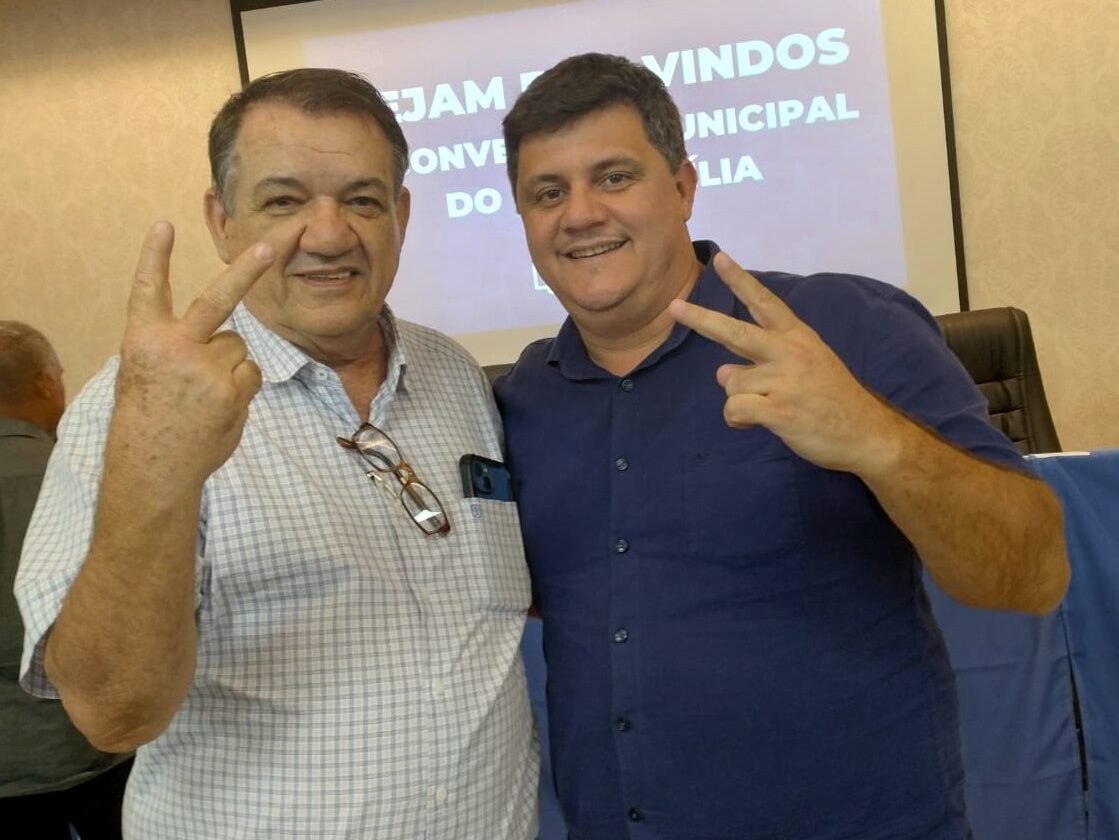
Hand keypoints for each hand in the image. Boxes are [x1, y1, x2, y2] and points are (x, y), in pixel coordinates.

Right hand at [109, 221, 296, 486]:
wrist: (155, 467)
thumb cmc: (150, 417)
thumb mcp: (144, 373)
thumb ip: (173, 345)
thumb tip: (221, 333)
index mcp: (143, 340)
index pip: (149, 290)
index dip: (156, 257)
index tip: (164, 225)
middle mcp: (175, 347)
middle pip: (218, 298)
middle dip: (249, 269)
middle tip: (274, 244)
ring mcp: (207, 369)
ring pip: (237, 346)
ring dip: (229, 365)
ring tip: (203, 394)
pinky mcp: (232, 390)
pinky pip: (251, 372)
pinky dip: (241, 386)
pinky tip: (219, 406)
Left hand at [667, 251, 901, 473]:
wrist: (866, 432)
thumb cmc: (833, 400)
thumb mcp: (804, 369)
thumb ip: (761, 364)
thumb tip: (722, 371)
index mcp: (797, 337)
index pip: (764, 303)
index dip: (740, 281)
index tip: (720, 259)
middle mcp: (789, 352)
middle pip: (735, 332)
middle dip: (701, 318)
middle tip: (674, 307)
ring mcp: (784, 380)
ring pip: (731, 382)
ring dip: (740, 400)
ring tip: (767, 409)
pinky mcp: (779, 409)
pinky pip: (734, 409)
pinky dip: (738, 420)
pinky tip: (758, 423)